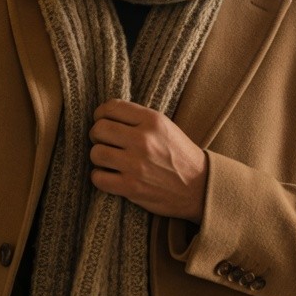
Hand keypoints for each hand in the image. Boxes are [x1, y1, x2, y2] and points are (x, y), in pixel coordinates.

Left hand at [89, 99, 207, 222]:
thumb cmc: (179, 155)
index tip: (104, 122)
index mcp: (152, 121)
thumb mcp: (165, 127)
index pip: (110, 107)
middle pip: (98, 129)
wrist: (199, 188)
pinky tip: (111, 176)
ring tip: (109, 161)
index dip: (101, 114)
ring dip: (99, 158)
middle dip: (97, 136)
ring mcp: (136, 165)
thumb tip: (104, 115)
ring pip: (95, 153)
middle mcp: (143, 140)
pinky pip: (98, 178)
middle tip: (105, 143)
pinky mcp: (131, 187)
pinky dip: (100, 177)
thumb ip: (138, 119)